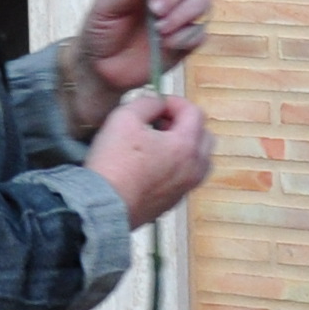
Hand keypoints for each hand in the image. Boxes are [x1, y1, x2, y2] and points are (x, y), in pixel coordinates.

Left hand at [62, 0, 211, 131]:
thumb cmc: (101, 32)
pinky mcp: (187, 42)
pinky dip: (187, 37)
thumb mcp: (104, 8)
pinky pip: (200, 33)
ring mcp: (180, 18)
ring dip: (184, 13)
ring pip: (201, 2)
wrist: (102, 68)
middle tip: (155, 11)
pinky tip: (167, 44)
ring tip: (160, 30)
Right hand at [83, 90, 214, 227]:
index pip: (195, 113)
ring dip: (185, 148)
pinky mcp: (172, 203)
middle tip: (161, 123)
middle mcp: (193, 168)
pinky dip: (176, 167)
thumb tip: (157, 103)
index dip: (175, 102)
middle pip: (205, 137)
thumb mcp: (124, 117)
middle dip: (185, 124)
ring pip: (199, 161)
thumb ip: (147, 103)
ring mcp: (185, 188)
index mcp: (186, 146)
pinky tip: (151, 166)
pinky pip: (185, 179)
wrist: (103, 207)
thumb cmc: (114, 163)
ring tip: (158, 145)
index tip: (157, 104)